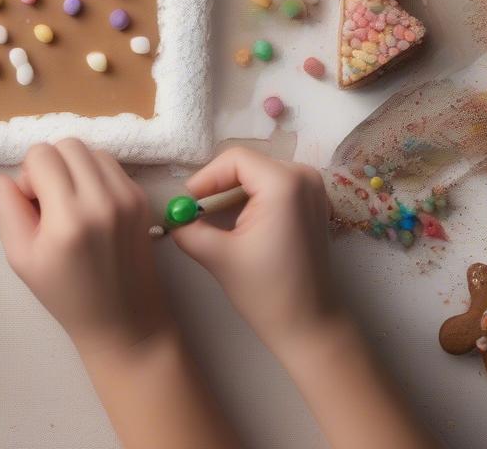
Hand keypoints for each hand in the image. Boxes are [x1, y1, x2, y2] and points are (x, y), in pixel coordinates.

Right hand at [0, 139, 171, 355]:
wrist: (125, 321)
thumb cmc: (66, 294)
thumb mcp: (20, 257)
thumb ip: (5, 208)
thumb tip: (6, 177)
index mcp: (69, 218)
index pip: (41, 154)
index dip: (29, 175)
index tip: (33, 206)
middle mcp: (103, 199)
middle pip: (66, 144)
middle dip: (51, 165)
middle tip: (50, 201)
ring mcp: (128, 196)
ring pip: (89, 150)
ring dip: (74, 167)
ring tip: (71, 203)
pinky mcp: (141, 197)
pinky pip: (110, 164)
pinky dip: (94, 175)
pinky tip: (92, 206)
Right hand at [170, 148, 334, 355]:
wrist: (311, 326)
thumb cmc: (267, 292)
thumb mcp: (217, 257)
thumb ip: (187, 228)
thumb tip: (172, 214)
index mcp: (284, 184)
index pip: (234, 160)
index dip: (206, 177)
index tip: (188, 203)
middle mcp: (304, 177)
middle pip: (247, 164)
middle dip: (218, 185)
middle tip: (196, 211)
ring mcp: (313, 188)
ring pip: (258, 173)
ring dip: (234, 192)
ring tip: (215, 218)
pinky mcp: (314, 202)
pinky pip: (273, 184)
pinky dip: (252, 198)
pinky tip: (240, 223)